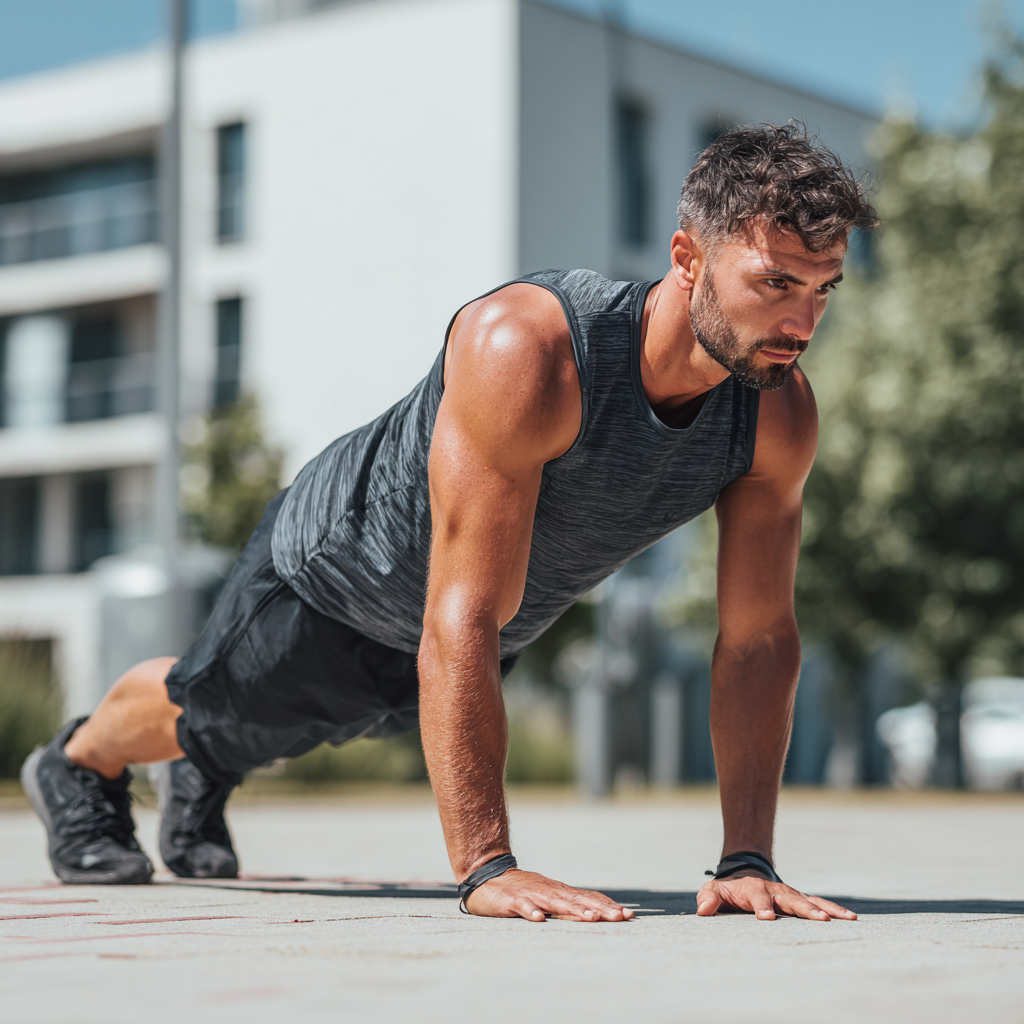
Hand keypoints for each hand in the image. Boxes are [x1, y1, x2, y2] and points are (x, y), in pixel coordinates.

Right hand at [464, 868, 634, 921]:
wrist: (487, 879)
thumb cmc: (522, 893)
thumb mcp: (548, 898)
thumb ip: (569, 906)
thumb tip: (598, 915)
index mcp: (559, 892)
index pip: (588, 897)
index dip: (608, 905)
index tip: (628, 915)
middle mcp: (549, 891)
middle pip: (578, 900)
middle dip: (600, 909)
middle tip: (619, 917)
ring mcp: (531, 894)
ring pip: (555, 902)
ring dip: (573, 910)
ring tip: (590, 918)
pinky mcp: (511, 900)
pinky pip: (522, 906)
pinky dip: (530, 912)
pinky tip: (539, 919)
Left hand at [696, 872, 856, 920]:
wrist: (745, 875)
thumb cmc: (728, 891)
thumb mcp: (713, 891)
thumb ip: (708, 898)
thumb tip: (703, 909)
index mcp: (753, 889)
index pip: (757, 897)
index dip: (761, 906)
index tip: (766, 917)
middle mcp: (775, 890)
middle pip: (790, 899)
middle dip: (804, 909)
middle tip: (819, 920)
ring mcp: (789, 895)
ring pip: (809, 901)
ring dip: (826, 909)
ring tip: (844, 918)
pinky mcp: (800, 900)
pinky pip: (819, 904)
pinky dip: (834, 909)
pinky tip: (850, 918)